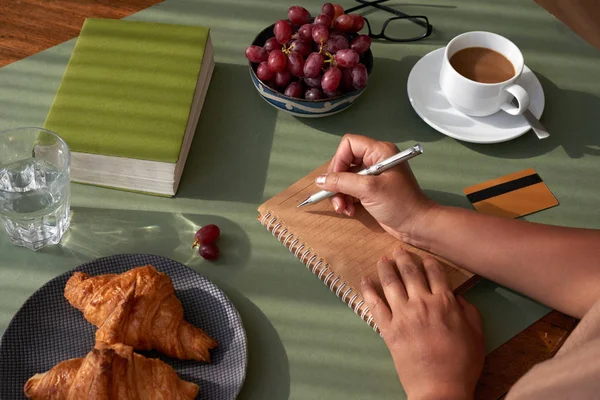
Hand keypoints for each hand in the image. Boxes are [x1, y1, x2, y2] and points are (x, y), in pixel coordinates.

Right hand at [315, 134, 435, 247]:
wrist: (417, 225)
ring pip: (346, 178)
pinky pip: (352, 189)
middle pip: (345, 163)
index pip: (349, 145)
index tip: (335, 180)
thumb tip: (319, 180)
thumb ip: (342, 182)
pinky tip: (350, 211)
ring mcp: (374, 175)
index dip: (338, 161)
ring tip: (343, 209)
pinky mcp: (372, 189)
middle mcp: (376, 159)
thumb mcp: (368, 190)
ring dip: (340, 194)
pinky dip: (347, 200)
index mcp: (379, 151)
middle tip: (336, 200)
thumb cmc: (399, 204)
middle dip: (337, 182)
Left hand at [361, 249, 484, 399]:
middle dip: (403, 258)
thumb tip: (459, 297)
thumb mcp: (477, 335)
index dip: (427, 261)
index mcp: (445, 302)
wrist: (439, 387)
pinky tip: (364, 280)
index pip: (435, 272)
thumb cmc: (462, 364)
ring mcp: (402, 314)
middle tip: (397, 250)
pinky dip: (367, 290)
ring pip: (390, 283)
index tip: (422, 256)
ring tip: (382, 259)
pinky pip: (374, 304)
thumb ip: (469, 311)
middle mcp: (422, 302)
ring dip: (385, 268)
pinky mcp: (387, 328)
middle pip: (410, 272)